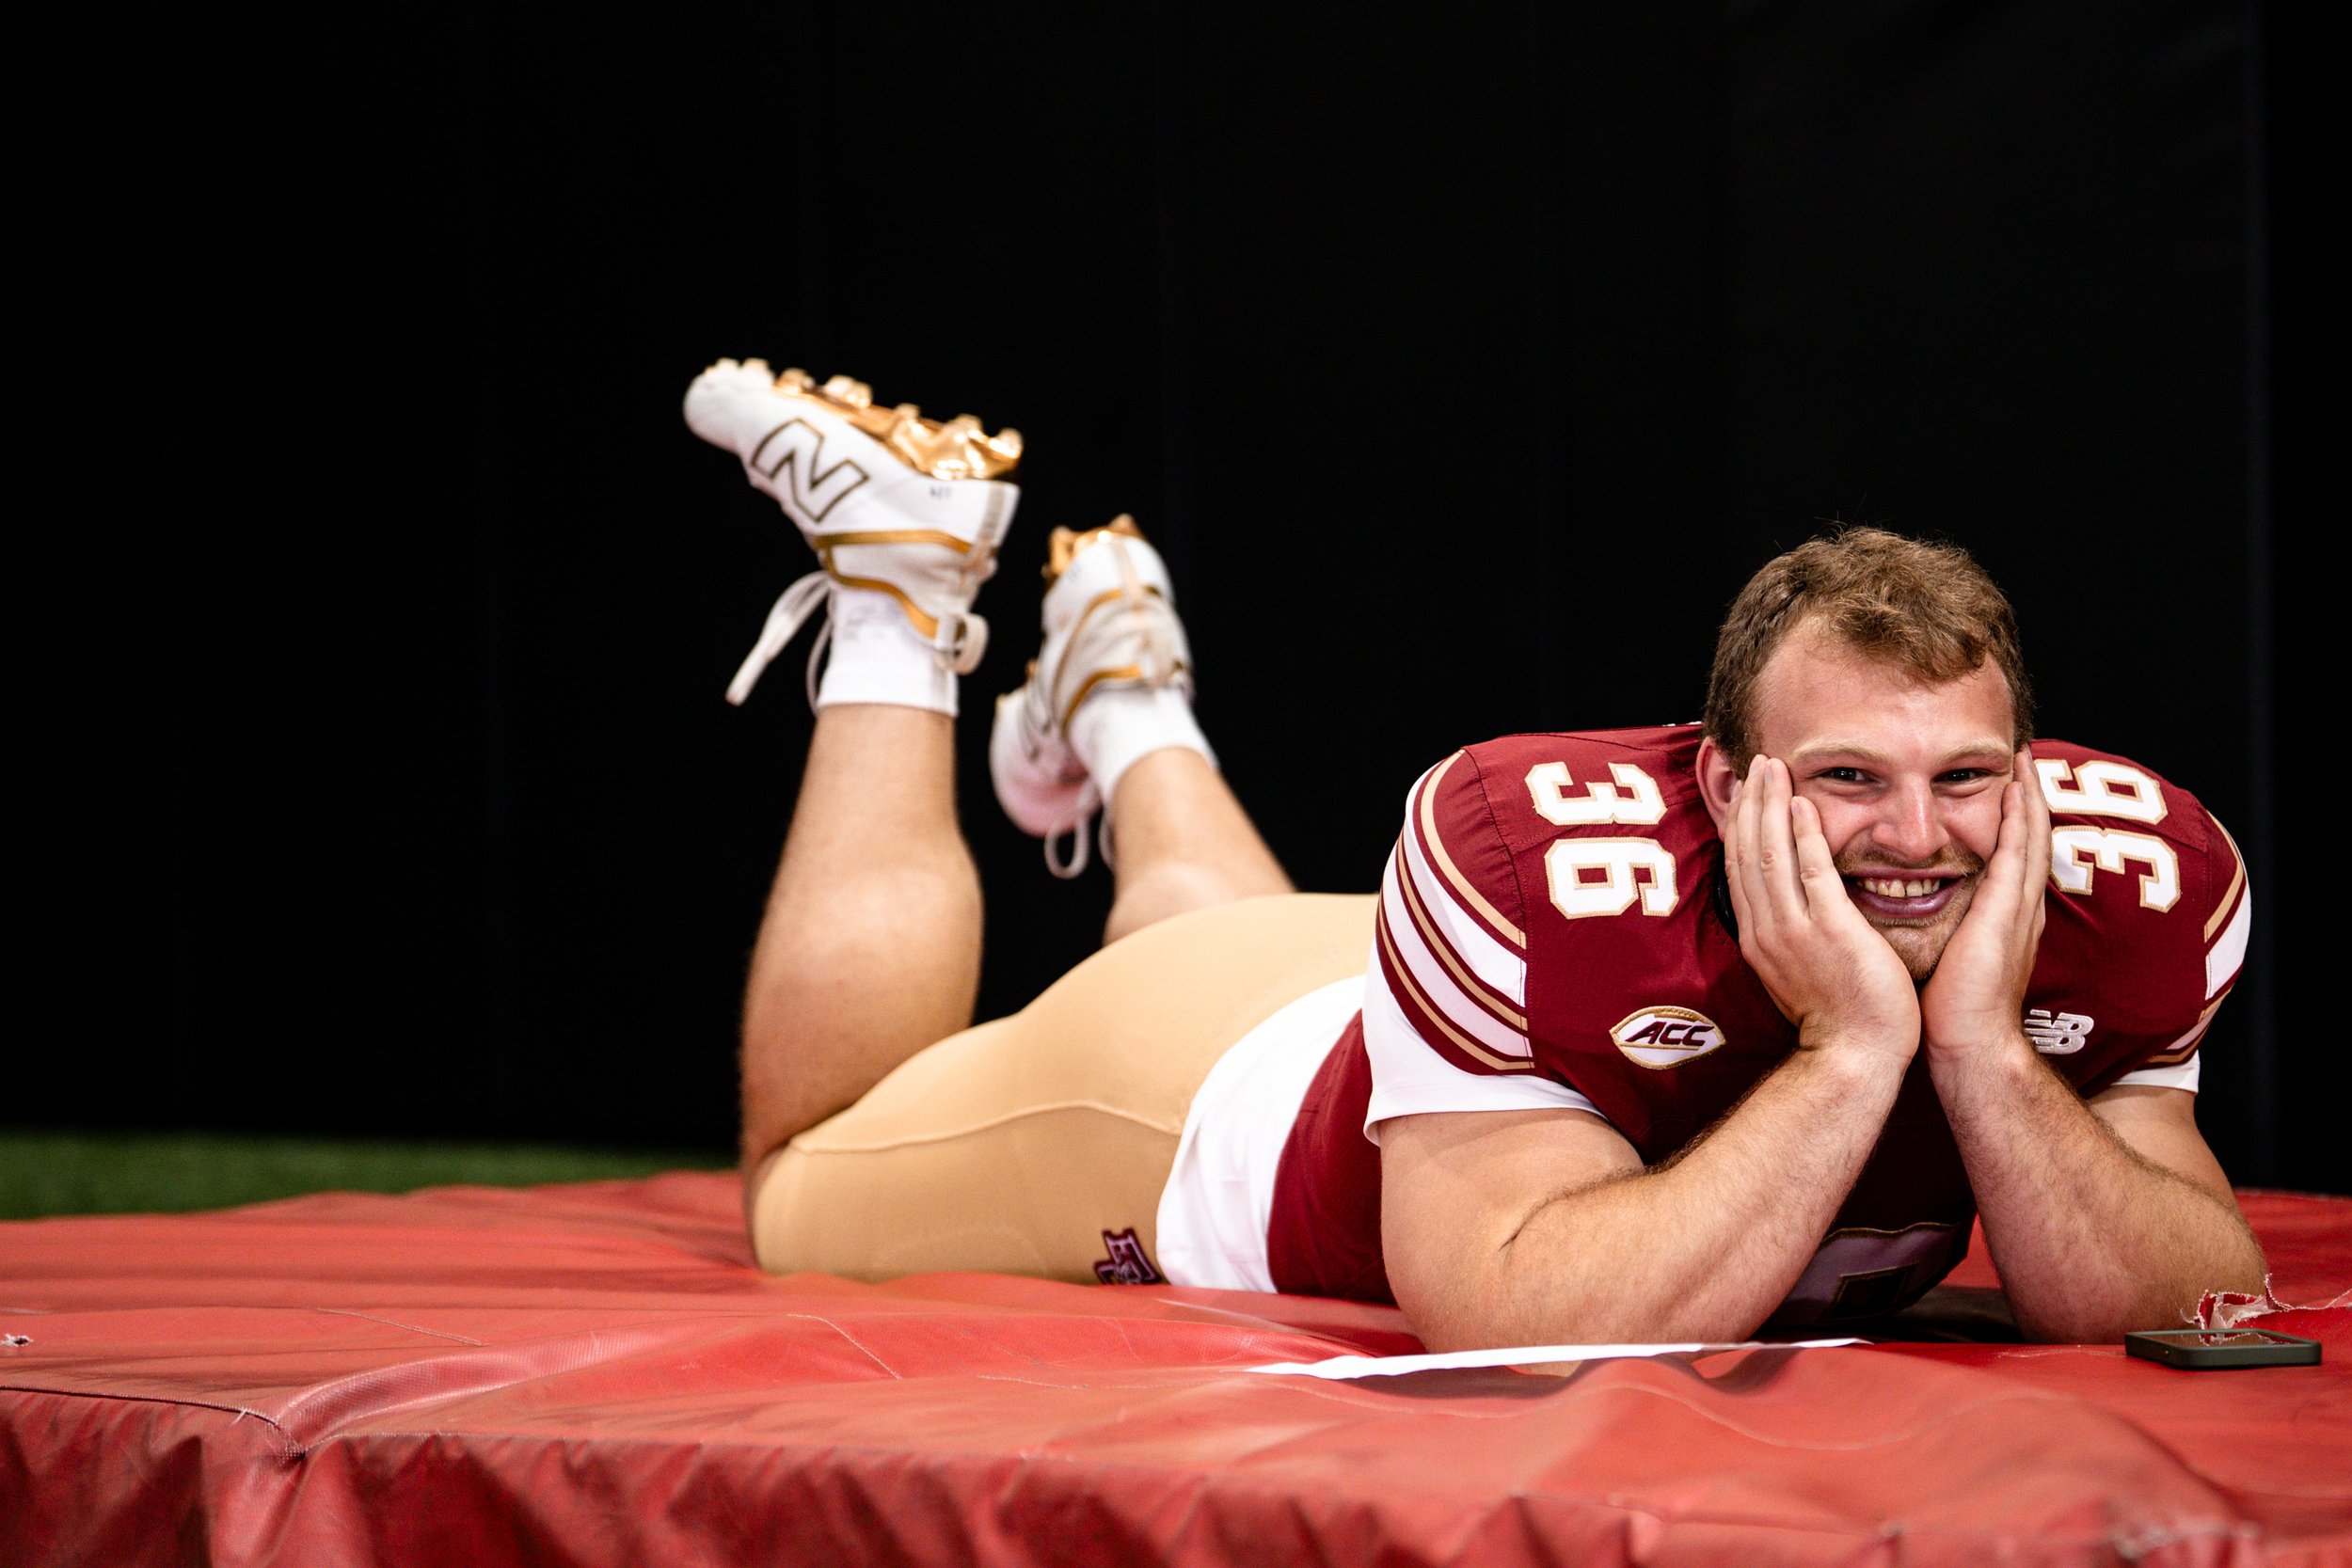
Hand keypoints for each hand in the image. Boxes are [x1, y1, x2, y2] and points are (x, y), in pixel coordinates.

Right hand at [1722, 756, 1920, 1064]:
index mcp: (1759, 937)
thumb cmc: (1840, 1018)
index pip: (1740, 868)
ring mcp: (1794, 931)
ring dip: (1770, 806)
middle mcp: (1767, 929)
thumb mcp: (1798, 971)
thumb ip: (1791, 933)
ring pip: (1770, 855)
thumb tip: (1790, 908)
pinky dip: (1803, 836)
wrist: (1855, 1056)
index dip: (1741, 824)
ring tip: (1774, 768)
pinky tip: (1802, 805)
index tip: (1747, 791)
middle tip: (1757, 763)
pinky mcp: (1829, 932)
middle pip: (1747, 852)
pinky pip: (1811, 873)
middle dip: (1751, 803)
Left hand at [1921, 748, 2050, 1060]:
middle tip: (2022, 755)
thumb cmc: (1950, 1010)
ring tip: (2022, 758)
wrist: (1970, 1044)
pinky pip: (2017, 853)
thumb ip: (1942, 927)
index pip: (2008, 855)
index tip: (2001, 783)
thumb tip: (1907, 908)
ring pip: (2029, 837)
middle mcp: (2018, 906)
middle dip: (2026, 797)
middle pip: (2027, 838)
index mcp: (2003, 916)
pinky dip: (2019, 819)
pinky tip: (2014, 790)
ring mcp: (2018, 907)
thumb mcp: (1947, 954)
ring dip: (2027, 796)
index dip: (2008, 819)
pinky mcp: (2007, 911)